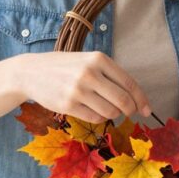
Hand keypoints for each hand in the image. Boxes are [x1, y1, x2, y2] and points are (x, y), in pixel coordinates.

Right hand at [16, 52, 150, 123]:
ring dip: (113, 113)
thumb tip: (135, 97)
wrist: (31, 71)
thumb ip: (110, 75)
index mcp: (99, 59)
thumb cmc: (65, 67)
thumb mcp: (88, 61)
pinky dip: (99, 117)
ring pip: (110, 111)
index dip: (141, 99)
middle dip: (131, 110)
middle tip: (131, 113)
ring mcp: (78, 90)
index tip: (147, 109)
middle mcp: (89, 73)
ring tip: (106, 107)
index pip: (129, 83)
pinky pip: (95, 118)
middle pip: (123, 100)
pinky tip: (93, 110)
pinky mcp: (68, 105)